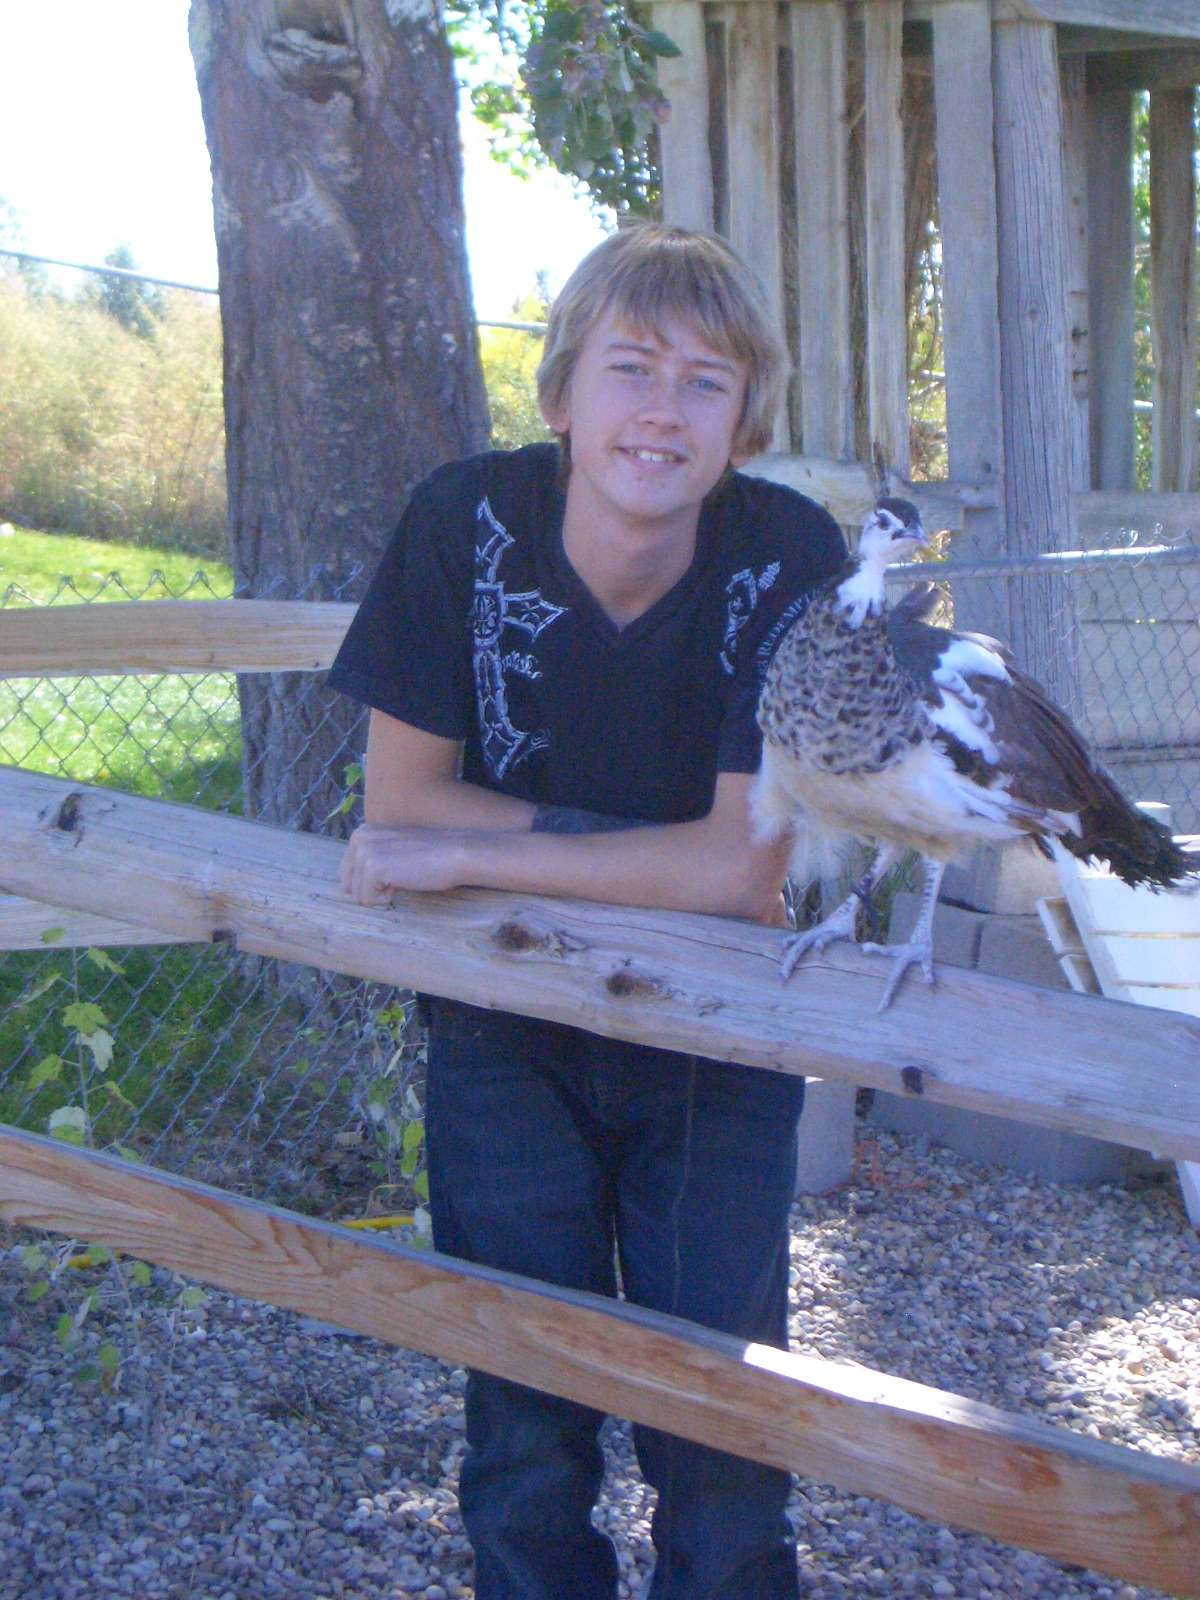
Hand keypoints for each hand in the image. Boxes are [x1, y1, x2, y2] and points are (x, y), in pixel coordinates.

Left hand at [338, 823, 467, 902]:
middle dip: (371, 889)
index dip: (371, 882)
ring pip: (356, 895)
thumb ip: (372, 857)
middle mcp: (358, 838)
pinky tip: (404, 881)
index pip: (347, 873)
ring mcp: (364, 852)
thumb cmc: (430, 855)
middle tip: (398, 876)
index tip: (396, 870)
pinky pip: (367, 900)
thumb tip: (352, 883)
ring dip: (379, 894)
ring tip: (402, 877)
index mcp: (362, 833)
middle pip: (348, 885)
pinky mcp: (373, 868)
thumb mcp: (392, 849)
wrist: (455, 853)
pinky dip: (386, 899)